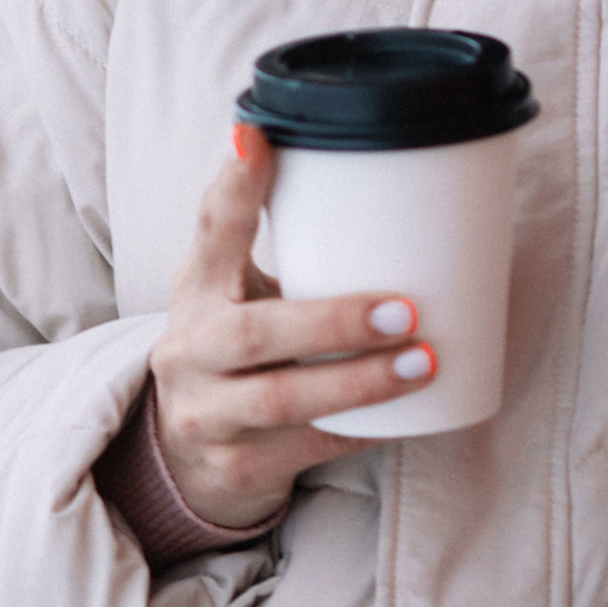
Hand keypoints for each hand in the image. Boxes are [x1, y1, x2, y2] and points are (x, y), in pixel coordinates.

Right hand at [148, 127, 435, 530]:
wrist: (185, 453)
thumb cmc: (233, 348)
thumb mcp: (234, 287)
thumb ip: (273, 233)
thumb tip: (352, 153)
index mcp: (196, 290)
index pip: (210, 230)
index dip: (234, 186)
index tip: (256, 138)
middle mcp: (188, 351)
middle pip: (253, 334)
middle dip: (332, 321)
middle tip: (404, 309)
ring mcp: (207, 416)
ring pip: (281, 401)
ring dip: (357, 384)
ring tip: (421, 364)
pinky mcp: (235, 468)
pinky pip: (304, 450)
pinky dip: (356, 433)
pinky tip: (402, 420)